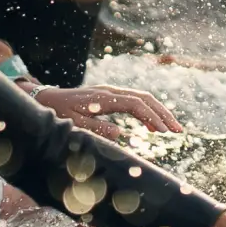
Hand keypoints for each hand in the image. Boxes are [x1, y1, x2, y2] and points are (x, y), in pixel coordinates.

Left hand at [26, 84, 182, 137]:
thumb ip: (96, 128)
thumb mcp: (74, 123)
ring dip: (159, 112)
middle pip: (144, 98)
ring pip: (142, 98)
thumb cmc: (58, 112)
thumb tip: (120, 134)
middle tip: (178, 130)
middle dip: (163, 113)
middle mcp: (110, 92)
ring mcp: (111, 93)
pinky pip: (134, 101)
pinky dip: (147, 112)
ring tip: (173, 128)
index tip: (162, 132)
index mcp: (103, 99)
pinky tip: (153, 126)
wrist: (47, 99)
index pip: (134, 104)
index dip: (150, 117)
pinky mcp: (109, 97)